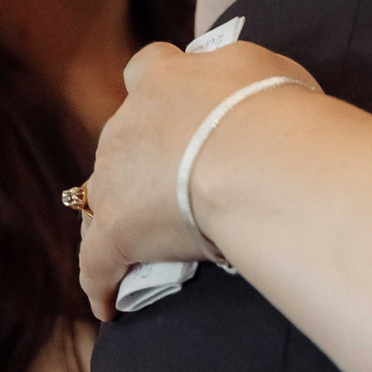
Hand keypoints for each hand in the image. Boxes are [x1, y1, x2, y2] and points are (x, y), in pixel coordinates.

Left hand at [78, 41, 319, 319]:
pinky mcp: (113, 232)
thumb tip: (247, 89)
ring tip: (150, 243)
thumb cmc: (275, 108)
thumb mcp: (268, 69)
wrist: (256, 154)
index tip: (181, 103)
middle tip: (185, 179)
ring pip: (101, 197)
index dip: (160, 86)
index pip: (150, 67)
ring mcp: (112, 178)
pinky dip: (102, 283)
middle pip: (123, 137)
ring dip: (122, 213)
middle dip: (145, 155)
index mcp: (167, 78)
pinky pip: (97, 264)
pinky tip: (109, 305)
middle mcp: (128, 122)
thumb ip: (243, 76)